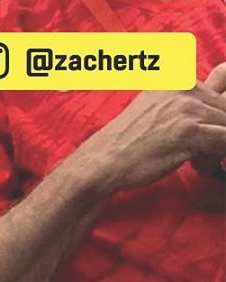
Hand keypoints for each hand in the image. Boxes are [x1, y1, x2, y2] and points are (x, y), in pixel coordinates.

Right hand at [74, 65, 225, 193]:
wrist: (102, 164)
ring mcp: (187, 108)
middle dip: (218, 134)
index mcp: (178, 80)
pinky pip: (224, 141)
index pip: (221, 95)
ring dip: (217, 147)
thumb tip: (211, 112)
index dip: (214, 121)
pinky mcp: (188, 130)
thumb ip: (181, 104)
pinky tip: (198, 166)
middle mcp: (185, 87)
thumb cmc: (126, 146)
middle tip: (198, 153)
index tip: (198, 139)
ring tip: (197, 161)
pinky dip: (217, 157)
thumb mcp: (153, 111)